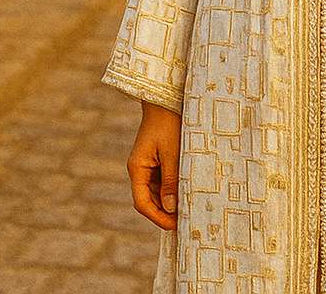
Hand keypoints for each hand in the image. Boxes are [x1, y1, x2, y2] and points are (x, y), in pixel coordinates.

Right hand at [128, 101, 180, 229]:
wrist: (166, 100)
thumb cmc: (169, 123)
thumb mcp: (172, 153)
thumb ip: (171, 180)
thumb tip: (170, 208)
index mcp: (137, 168)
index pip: (142, 203)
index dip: (157, 218)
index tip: (174, 226)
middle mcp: (139, 169)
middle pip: (148, 201)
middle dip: (164, 213)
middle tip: (185, 222)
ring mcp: (147, 165)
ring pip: (156, 192)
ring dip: (169, 203)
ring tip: (188, 210)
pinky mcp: (156, 160)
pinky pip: (162, 181)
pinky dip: (172, 190)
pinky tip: (186, 194)